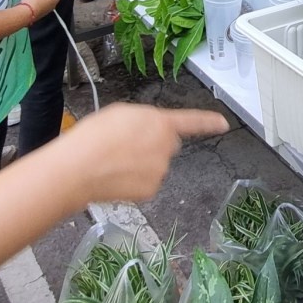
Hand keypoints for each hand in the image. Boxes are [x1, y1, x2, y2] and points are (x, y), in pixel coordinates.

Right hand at [62, 104, 229, 203]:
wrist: (79, 168)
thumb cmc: (95, 136)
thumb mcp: (121, 113)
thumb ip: (146, 120)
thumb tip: (150, 130)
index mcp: (160, 122)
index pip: (191, 121)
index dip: (208, 122)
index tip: (223, 123)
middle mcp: (166, 147)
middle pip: (167, 144)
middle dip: (154, 144)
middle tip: (126, 145)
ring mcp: (160, 170)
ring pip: (156, 164)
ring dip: (142, 162)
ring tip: (115, 160)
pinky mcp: (151, 190)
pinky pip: (148, 182)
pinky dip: (135, 180)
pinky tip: (117, 175)